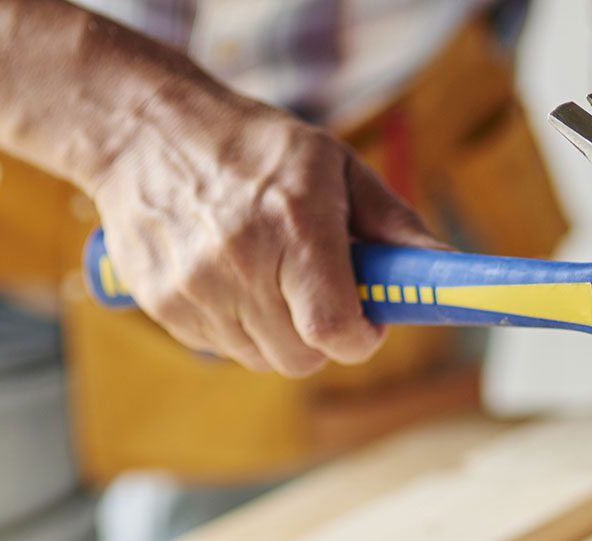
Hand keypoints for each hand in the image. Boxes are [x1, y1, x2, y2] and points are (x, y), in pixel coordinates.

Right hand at [88, 94, 444, 376]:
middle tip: (318, 289)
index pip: (333, 327)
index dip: (360, 338)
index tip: (368, 322)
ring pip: (262, 359)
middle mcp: (240, 260)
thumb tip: (447, 267)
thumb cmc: (253, 147)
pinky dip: (236, 325)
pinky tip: (227, 274)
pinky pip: (221, 347)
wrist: (144, 131)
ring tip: (267, 272)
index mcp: (294, 222)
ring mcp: (194, 287)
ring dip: (277, 331)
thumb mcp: (334, 165)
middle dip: (322, 334)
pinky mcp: (161, 303)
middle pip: (302, 358)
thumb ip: (393, 225)